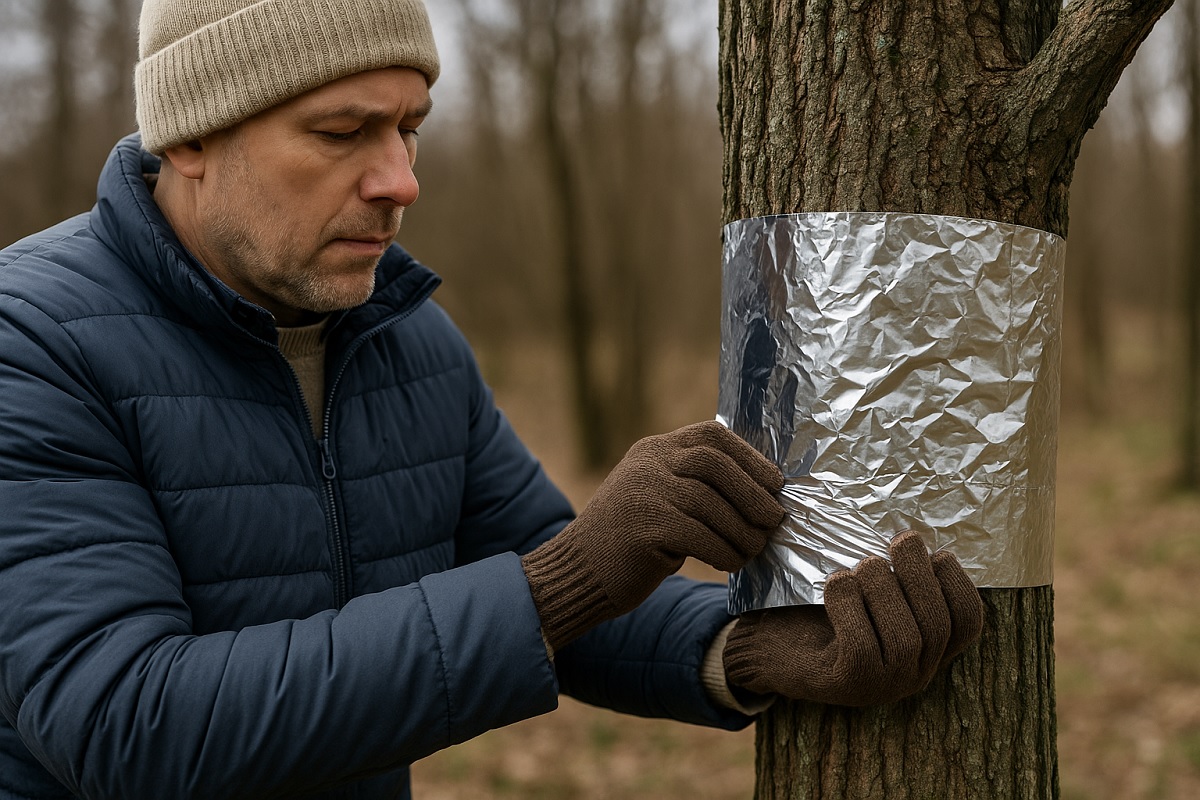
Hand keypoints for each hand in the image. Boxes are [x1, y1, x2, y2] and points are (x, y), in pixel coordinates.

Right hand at [522, 420, 784, 650]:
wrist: (579, 571)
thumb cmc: (632, 541)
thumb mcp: (660, 496)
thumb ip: (697, 485)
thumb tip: (764, 494)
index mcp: (655, 450)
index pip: (712, 436)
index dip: (751, 458)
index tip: (774, 484)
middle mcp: (648, 464)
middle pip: (714, 463)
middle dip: (753, 493)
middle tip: (773, 521)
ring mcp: (642, 493)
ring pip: (710, 503)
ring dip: (742, 531)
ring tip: (754, 549)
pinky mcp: (642, 528)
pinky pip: (699, 536)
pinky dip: (724, 551)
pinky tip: (729, 563)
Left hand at [722, 531, 982, 706]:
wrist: (767, 640)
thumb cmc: (819, 605)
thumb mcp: (865, 586)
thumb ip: (895, 570)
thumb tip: (914, 531)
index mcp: (927, 647)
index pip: (968, 623)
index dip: (960, 584)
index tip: (938, 554)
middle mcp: (913, 673)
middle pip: (937, 625)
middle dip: (921, 576)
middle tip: (902, 542)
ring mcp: (883, 685)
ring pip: (904, 637)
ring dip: (883, 588)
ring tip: (862, 566)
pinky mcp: (850, 686)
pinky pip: (862, 645)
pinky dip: (850, 606)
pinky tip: (836, 585)